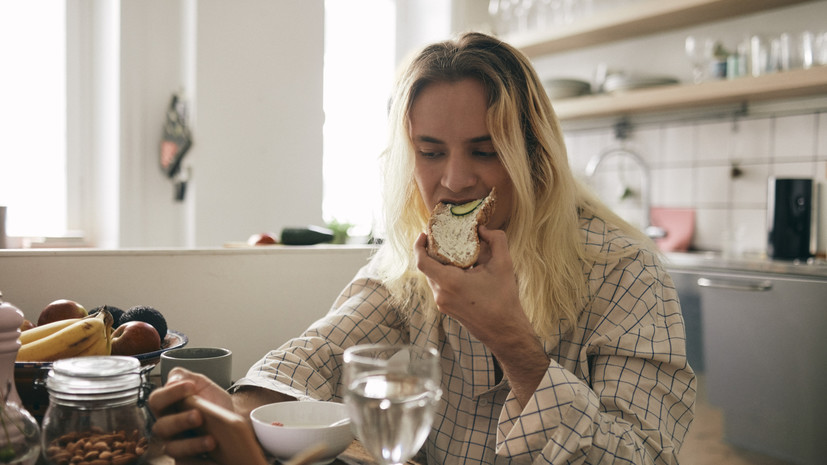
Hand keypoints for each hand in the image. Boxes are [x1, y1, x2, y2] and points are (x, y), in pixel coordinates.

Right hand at [148, 368, 266, 464]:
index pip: (157, 400)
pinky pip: (185, 463)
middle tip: (198, 415)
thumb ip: (184, 377)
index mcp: (166, 406)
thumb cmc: (211, 401)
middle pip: (161, 427)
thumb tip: (172, 380)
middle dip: (180, 421)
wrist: (231, 418)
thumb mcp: (201, 383)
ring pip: (173, 448)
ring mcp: (176, 444)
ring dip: (191, 444)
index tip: (190, 386)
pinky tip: (211, 451)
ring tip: (210, 440)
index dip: (170, 393)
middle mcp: (166, 427)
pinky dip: (197, 458)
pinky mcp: (186, 459)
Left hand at [414, 226, 524, 343]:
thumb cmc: (504, 299)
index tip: (423, 235)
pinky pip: (439, 288)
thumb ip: (496, 240)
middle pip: (427, 268)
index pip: (422, 261)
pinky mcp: (447, 309)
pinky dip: (445, 276)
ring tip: (453, 253)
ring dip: (439, 265)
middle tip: (441, 239)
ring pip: (433, 278)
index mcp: (450, 282)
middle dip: (432, 252)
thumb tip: (483, 229)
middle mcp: (441, 294)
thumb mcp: (504, 264)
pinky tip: (460, 271)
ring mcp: (443, 304)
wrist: (505, 331)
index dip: (419, 246)